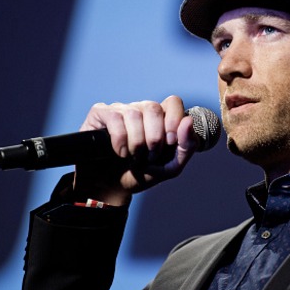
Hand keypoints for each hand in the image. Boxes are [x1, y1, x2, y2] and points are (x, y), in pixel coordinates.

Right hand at [73, 96, 196, 205]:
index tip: (170, 142)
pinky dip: (120, 140)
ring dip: (136, 142)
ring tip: (134, 157)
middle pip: (153, 108)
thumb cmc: (143, 174)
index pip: (173, 102)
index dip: (173, 121)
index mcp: (161, 118)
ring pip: (134, 114)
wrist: (114, 188)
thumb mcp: (171, 166)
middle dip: (154, 137)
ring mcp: (120, 110)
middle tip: (150, 155)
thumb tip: (188, 121)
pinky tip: (120, 152)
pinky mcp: (100, 114)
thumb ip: (187, 145)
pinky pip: (114, 117)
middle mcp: (141, 110)